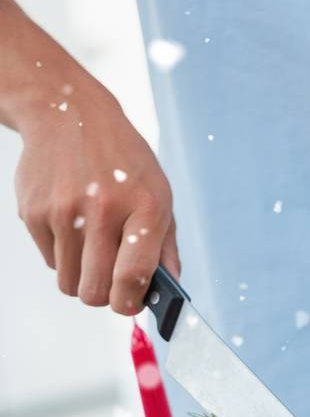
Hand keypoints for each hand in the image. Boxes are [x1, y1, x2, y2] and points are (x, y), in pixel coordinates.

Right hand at [13, 72, 177, 313]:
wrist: (69, 113)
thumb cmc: (121, 159)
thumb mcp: (159, 193)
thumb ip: (165, 247)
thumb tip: (169, 291)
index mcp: (144, 206)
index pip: (131, 276)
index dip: (129, 302)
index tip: (128, 303)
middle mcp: (103, 209)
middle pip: (94, 292)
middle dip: (103, 296)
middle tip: (109, 281)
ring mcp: (63, 210)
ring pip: (69, 282)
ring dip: (81, 276)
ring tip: (90, 246)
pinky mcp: (34, 211)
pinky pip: (49, 261)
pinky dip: (62, 254)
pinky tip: (71, 223)